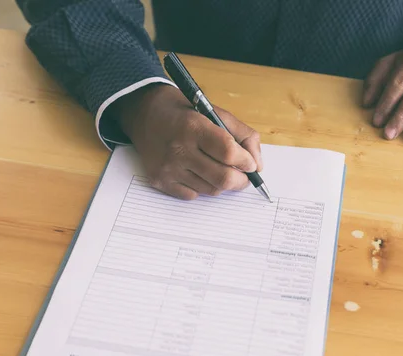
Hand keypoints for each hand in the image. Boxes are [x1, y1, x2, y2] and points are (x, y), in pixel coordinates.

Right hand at [110, 84, 262, 199]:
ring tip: (219, 169)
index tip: (251, 164)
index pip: (229, 152)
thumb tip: (257, 165)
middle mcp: (179, 148)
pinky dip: (202, 187)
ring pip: (211, 190)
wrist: (145, 114)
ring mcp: (168, 167)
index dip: (246, 162)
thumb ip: (243, 135)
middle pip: (223, 178)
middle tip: (244, 176)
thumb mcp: (215, 112)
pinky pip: (193, 195)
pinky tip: (198, 172)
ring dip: (222, 183)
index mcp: (194, 127)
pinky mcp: (159, 180)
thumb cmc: (184, 113)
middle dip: (241, 180)